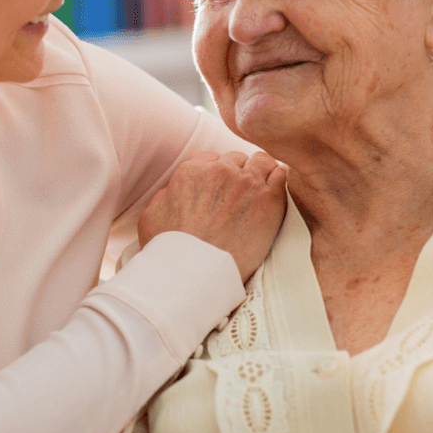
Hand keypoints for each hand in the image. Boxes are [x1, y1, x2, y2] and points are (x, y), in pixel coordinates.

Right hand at [138, 151, 287, 282]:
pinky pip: (281, 174)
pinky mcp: (270, 199)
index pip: (210, 158)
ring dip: (260, 171)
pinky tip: (276, 189)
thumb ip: (163, 196)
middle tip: (237, 194)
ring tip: (259, 188)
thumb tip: (171, 191)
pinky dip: (279, 179)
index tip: (218, 188)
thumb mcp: (151, 217)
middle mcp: (221, 171)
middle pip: (236, 159)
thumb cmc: (172, 251)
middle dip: (236, 173)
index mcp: (192, 171)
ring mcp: (248, 183)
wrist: (199, 273)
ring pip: (261, 161)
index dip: (215, 173)